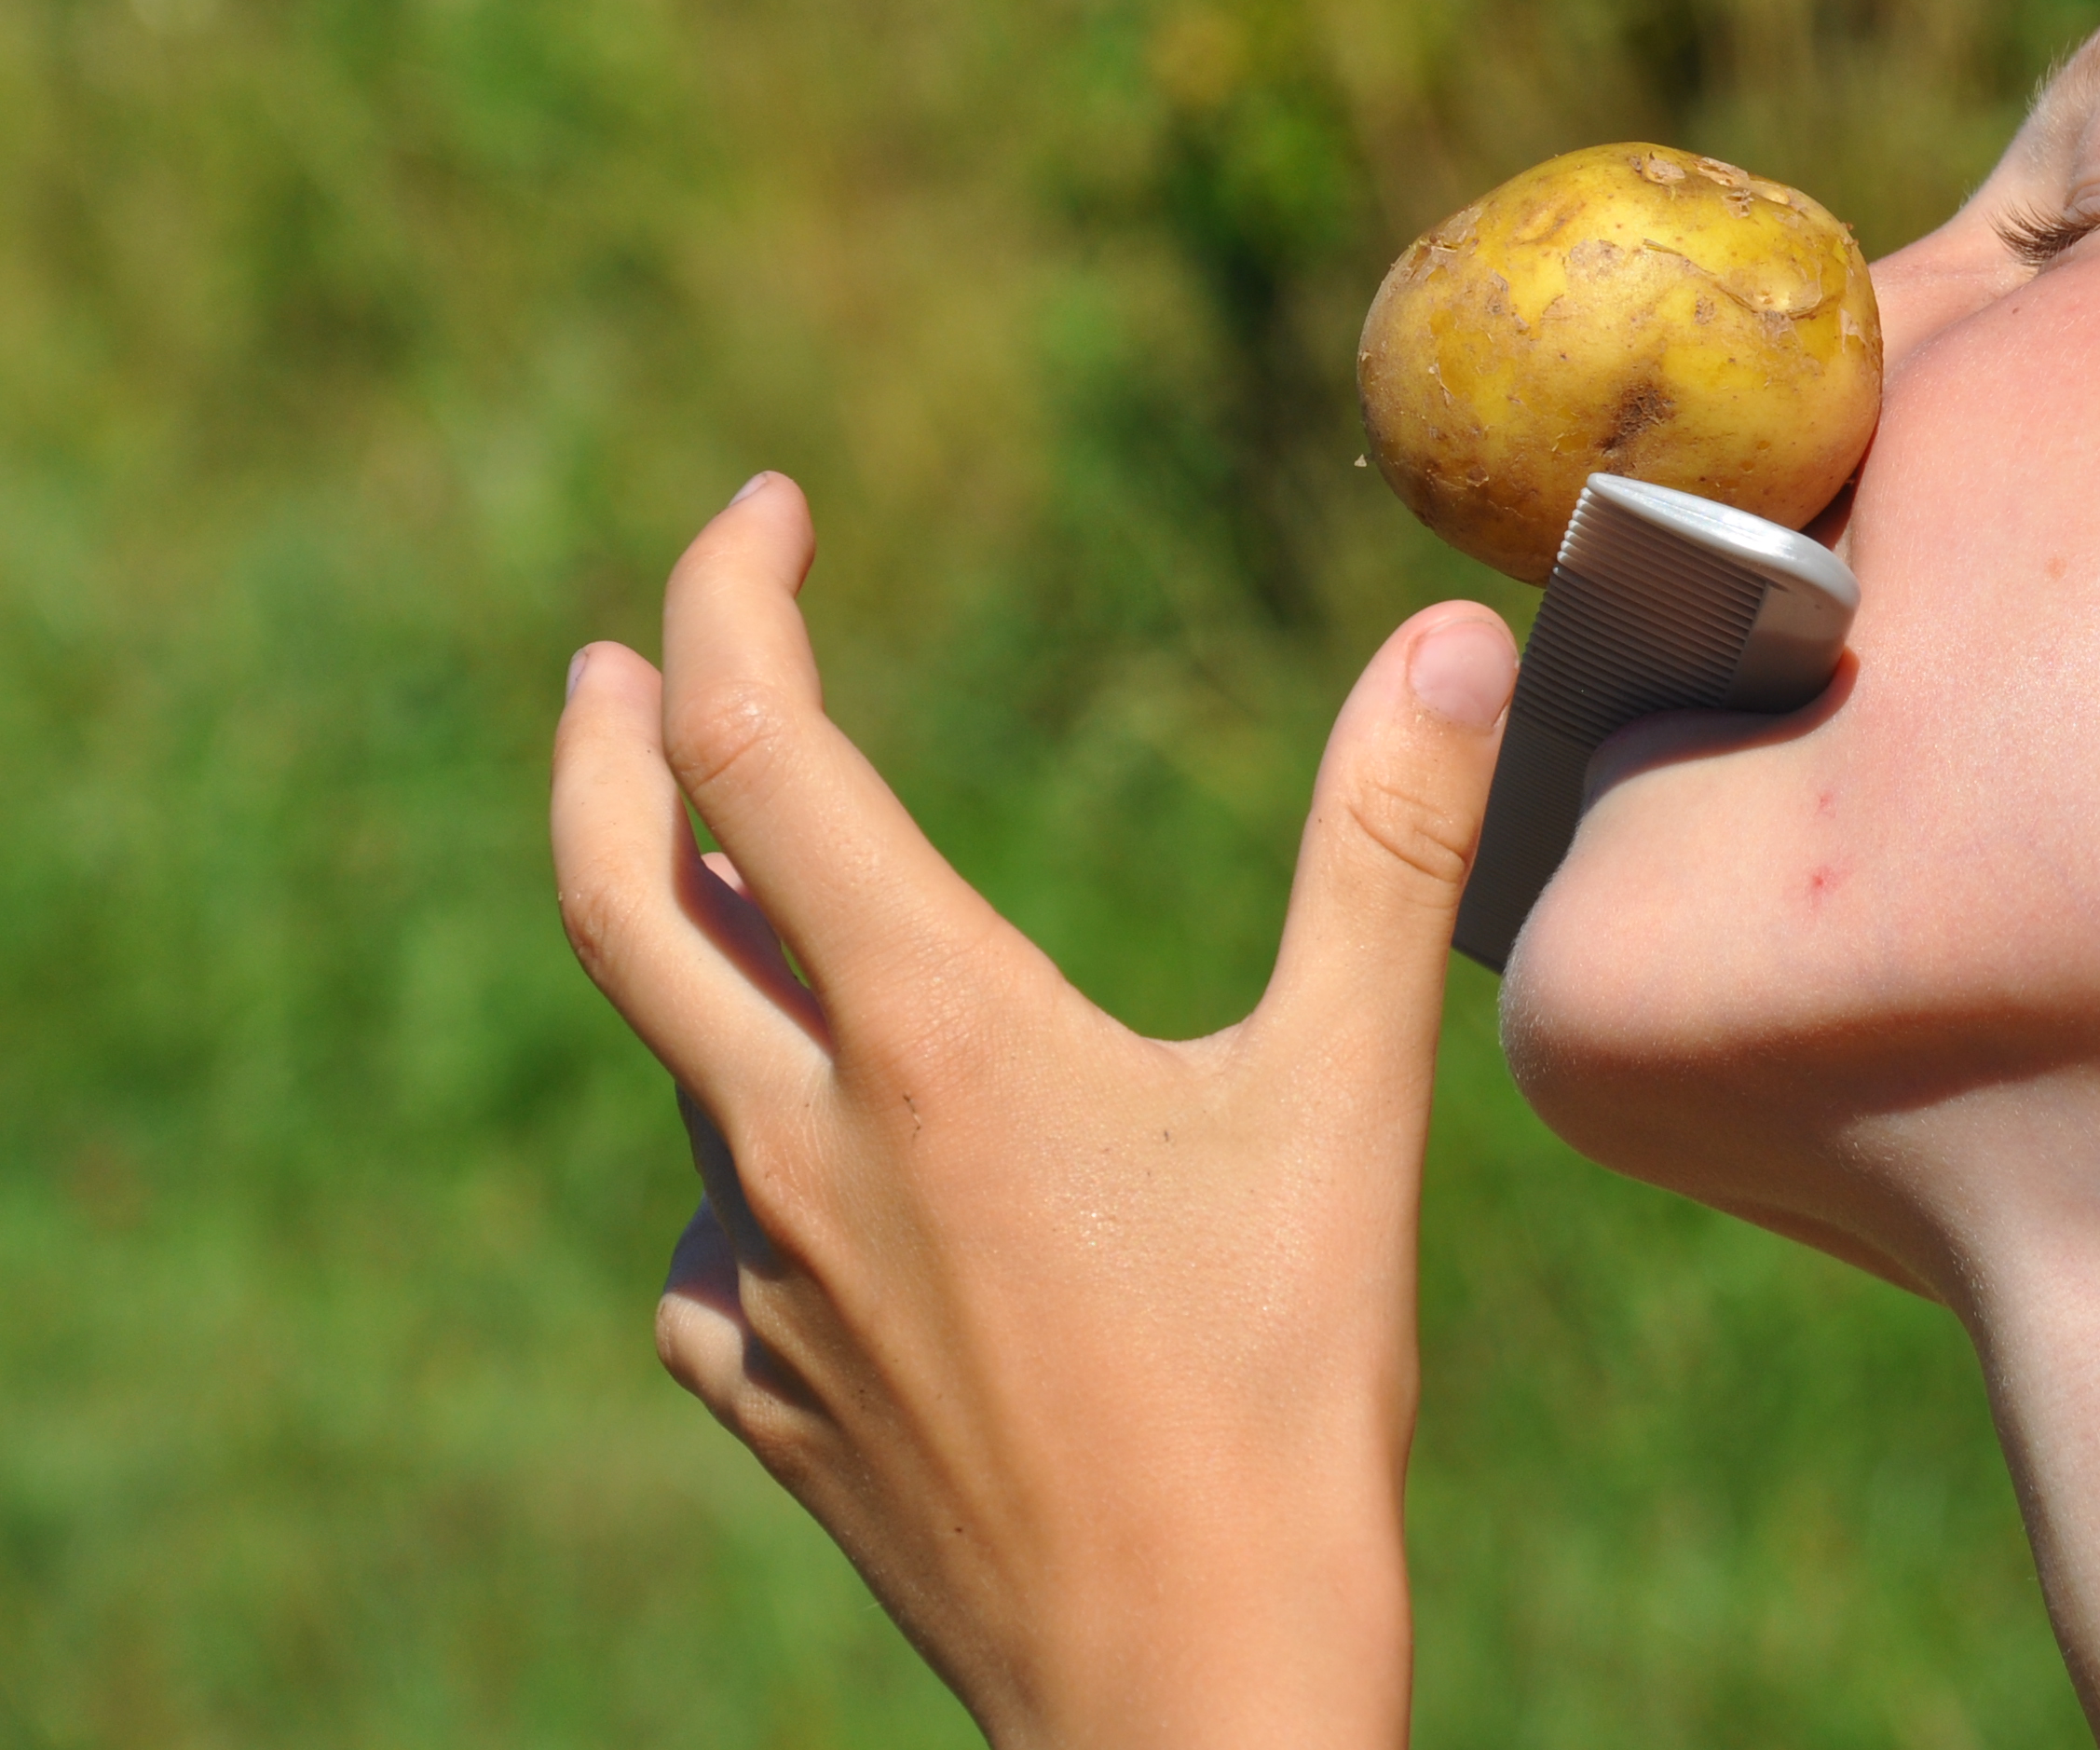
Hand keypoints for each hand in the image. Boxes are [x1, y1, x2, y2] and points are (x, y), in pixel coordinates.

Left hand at [549, 473, 1514, 1748]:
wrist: (1185, 1686)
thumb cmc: (1282, 1393)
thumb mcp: (1351, 1098)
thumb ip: (1384, 846)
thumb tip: (1451, 638)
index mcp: (931, 1036)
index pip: (758, 751)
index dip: (732, 596)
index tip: (764, 507)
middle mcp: (803, 1142)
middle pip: (618, 891)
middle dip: (608, 744)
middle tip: (626, 659)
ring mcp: (767, 1281)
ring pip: (679, 1065)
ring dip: (691, 944)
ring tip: (753, 897)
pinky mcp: (772, 1399)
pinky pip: (708, 1234)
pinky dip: (738, 1149)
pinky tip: (810, 1178)